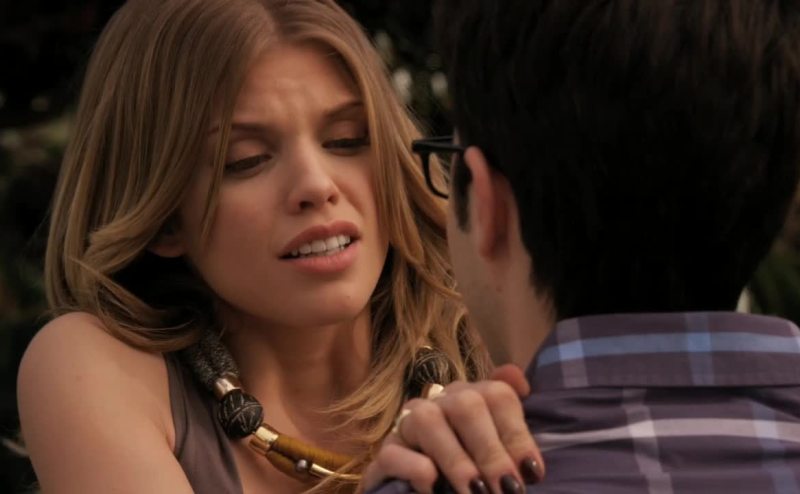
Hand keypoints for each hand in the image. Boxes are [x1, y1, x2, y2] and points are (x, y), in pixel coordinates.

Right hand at [360, 364, 543, 493]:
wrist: (431, 493)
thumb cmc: (469, 473)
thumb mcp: (495, 450)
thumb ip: (510, 424)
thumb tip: (520, 379)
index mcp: (471, 397)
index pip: (497, 395)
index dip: (517, 434)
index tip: (533, 474)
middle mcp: (439, 403)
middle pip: (466, 405)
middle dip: (490, 450)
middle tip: (508, 490)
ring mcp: (407, 426)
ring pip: (427, 421)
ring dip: (456, 460)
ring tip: (476, 493)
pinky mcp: (383, 455)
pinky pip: (393, 452)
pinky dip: (415, 468)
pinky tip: (433, 488)